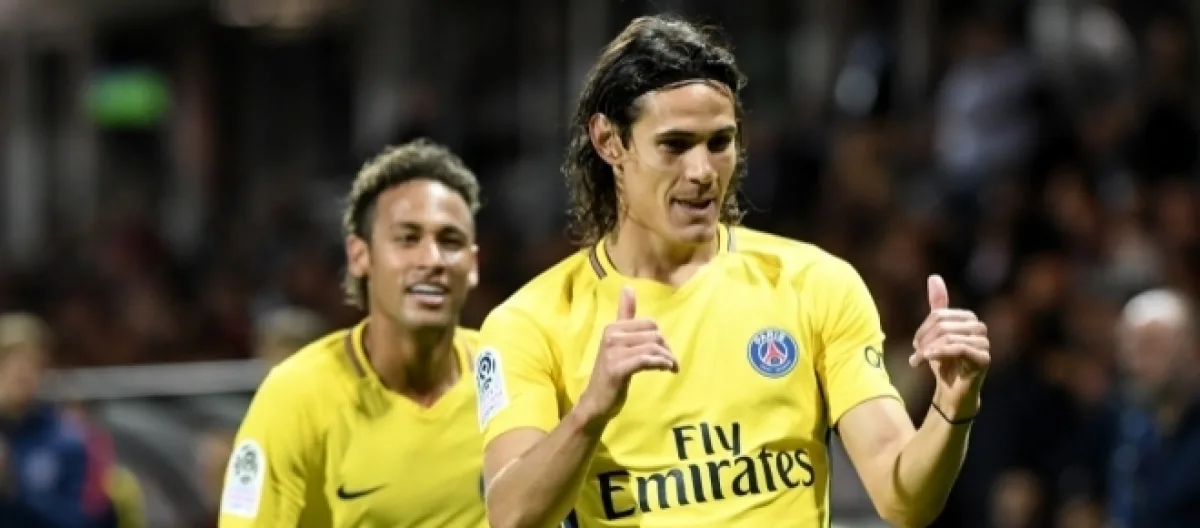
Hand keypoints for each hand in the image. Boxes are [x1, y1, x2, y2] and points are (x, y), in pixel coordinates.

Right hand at [577, 286, 677, 428]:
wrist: (596, 402)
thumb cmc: (611, 371)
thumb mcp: (618, 341)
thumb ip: (625, 314)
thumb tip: (628, 287)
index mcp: (613, 327)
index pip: (650, 323)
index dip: (661, 337)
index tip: (665, 352)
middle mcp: (611, 335)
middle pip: (654, 334)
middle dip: (666, 348)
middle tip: (669, 362)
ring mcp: (613, 352)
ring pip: (653, 347)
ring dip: (667, 358)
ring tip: (670, 367)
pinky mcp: (617, 368)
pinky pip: (647, 360)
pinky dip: (661, 364)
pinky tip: (666, 370)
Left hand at [909, 275, 989, 414]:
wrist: (952, 391)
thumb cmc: (944, 362)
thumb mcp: (935, 333)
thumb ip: (937, 307)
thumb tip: (934, 277)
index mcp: (968, 318)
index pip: (939, 315)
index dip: (923, 329)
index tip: (915, 345)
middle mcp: (979, 328)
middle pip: (943, 325)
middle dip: (925, 339)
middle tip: (915, 354)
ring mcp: (984, 343)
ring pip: (949, 336)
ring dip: (929, 349)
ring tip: (918, 360)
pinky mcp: (984, 358)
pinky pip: (960, 348)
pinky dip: (940, 353)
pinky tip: (928, 359)